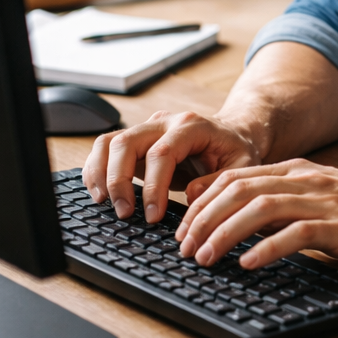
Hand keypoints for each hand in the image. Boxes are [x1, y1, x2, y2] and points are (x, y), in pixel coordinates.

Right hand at [82, 111, 261, 222]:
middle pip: (126, 142)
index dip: (152, 186)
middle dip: (118, 180)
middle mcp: (164, 121)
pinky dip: (97, 170)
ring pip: (109, 142)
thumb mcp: (241, 168)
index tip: (152, 215)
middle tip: (124, 213)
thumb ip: (218, 183)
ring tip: (104, 203)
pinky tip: (100, 193)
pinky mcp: (136, 140)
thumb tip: (190, 197)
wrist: (233, 133)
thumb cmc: (237, 151)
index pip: (162, 153)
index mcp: (191, 126)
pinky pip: (106, 148)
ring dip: (100, 173)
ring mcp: (146, 128)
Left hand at [175, 159, 337, 272]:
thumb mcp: (319, 201)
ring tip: (204, 256)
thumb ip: (283, 205)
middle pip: (239, 190)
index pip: (236, 177)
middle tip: (183, 246)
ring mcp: (323, 201)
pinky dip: (266, 248)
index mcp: (297, 172)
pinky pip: (295, 233)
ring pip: (260, 208)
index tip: (183, 226)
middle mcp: (305, 181)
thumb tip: (239, 221)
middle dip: (203, 218)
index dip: (203, 200)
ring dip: (225, 233)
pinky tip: (246, 263)